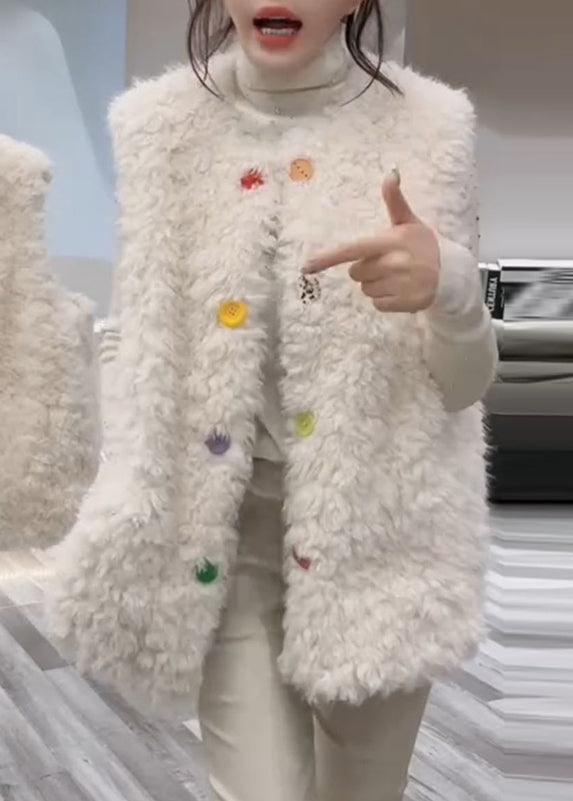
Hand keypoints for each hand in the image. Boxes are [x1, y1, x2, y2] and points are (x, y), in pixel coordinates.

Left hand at [304, 169, 440, 312]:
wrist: (451, 274)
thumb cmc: (423, 245)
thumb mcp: (409, 222)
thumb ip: (395, 201)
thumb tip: (391, 173)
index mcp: (390, 242)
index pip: (352, 250)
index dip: (328, 258)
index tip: (307, 267)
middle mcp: (393, 264)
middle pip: (355, 272)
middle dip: (365, 269)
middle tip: (386, 263)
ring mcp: (398, 286)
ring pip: (365, 289)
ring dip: (375, 284)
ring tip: (395, 277)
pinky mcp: (403, 304)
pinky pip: (377, 304)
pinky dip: (384, 299)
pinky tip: (399, 290)